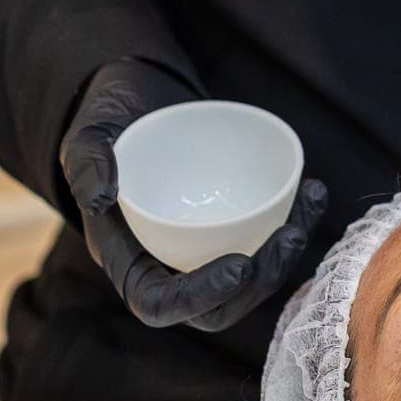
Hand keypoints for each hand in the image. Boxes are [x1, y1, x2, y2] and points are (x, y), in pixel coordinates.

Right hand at [59, 58, 327, 331]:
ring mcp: (202, 245)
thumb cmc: (110, 117)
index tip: (240, 265)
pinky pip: (264, 238)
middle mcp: (167, 261)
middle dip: (261, 282)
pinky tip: (313, 189)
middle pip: (217, 306)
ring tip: (311, 204)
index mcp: (126, 257)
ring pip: (250, 277)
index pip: (159, 304)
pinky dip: (293, 219)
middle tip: (291, 237)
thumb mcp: (88, 131)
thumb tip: (104, 197)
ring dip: (286, 255)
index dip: (201, 298)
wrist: (141, 95)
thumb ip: (87, 162)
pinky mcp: (230, 222)